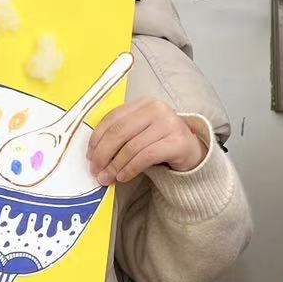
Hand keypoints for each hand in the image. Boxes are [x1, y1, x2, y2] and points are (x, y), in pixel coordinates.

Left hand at [87, 97, 206, 184]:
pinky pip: (146, 156)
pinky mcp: (177, 142)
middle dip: (103, 154)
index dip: (97, 138)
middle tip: (96, 171)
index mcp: (143, 104)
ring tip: (108, 177)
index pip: (113, 118)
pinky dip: (131, 169)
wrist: (193, 152)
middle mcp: (156, 109)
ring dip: (115, 165)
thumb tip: (95, 157)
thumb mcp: (140, 134)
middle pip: (119, 132)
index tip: (90, 155)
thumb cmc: (161, 143)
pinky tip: (124, 177)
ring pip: (131, 146)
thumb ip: (120, 138)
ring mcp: (169, 124)